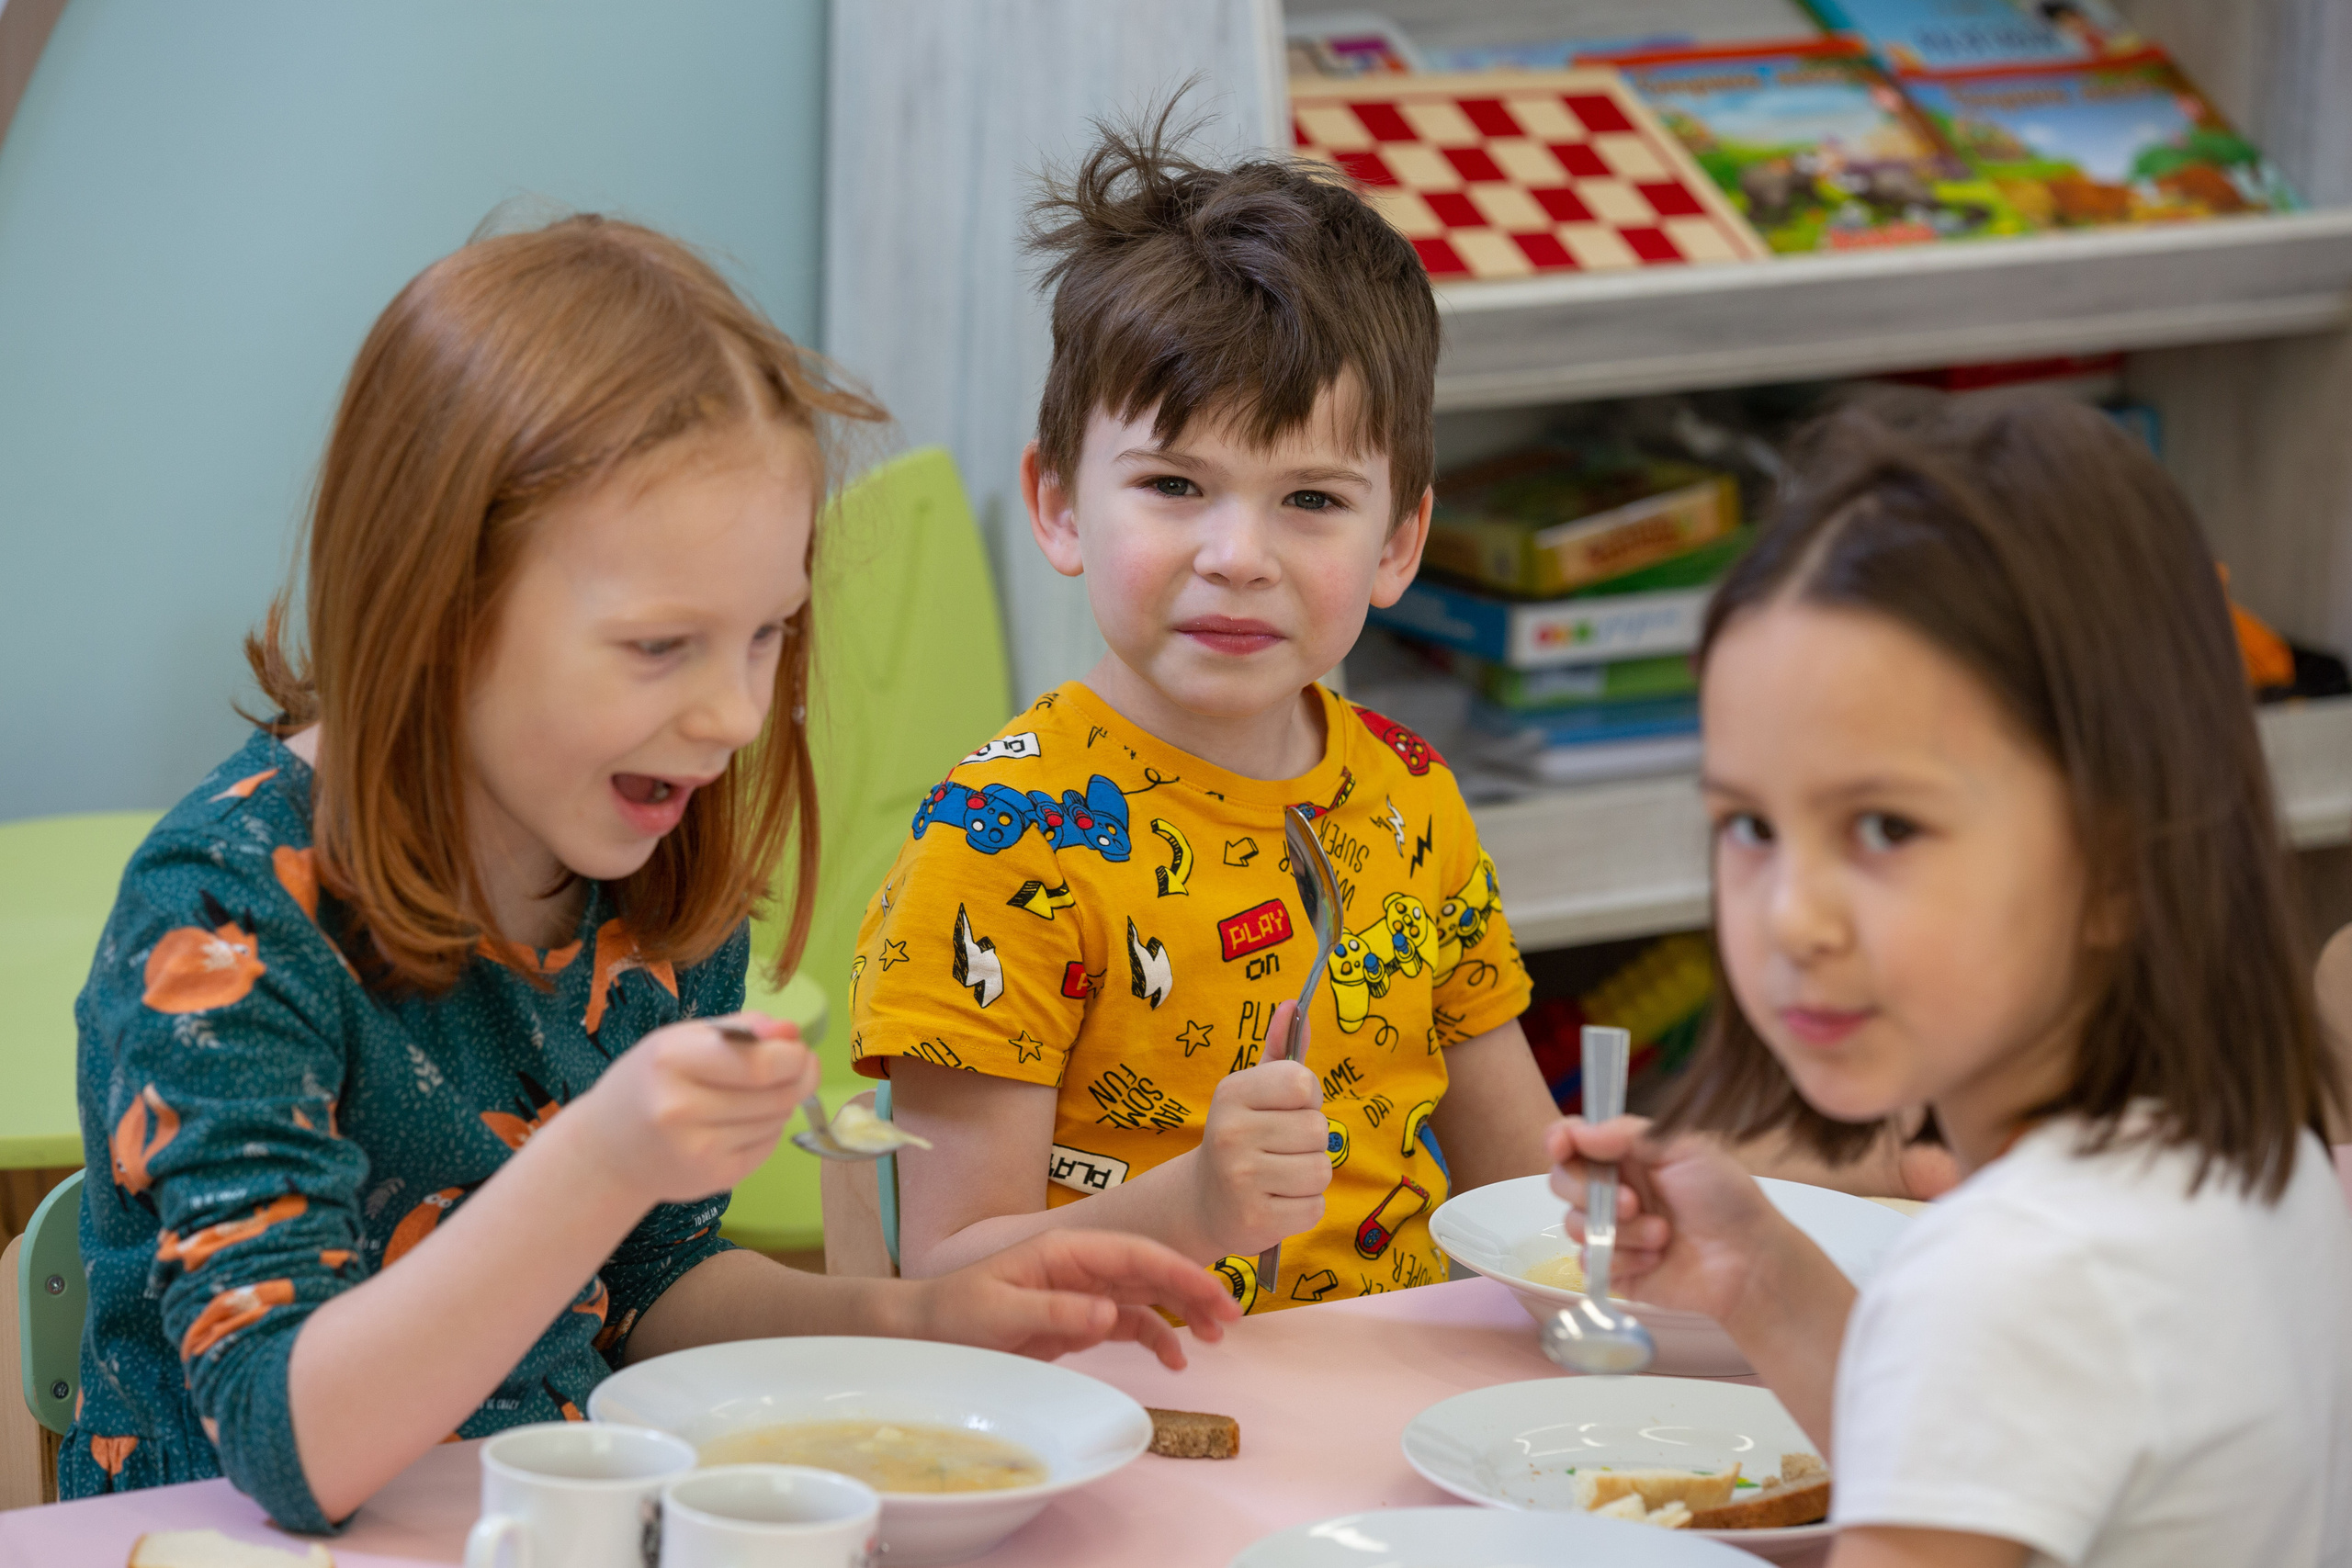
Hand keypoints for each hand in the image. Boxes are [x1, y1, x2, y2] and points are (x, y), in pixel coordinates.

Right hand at [565, 1013, 818, 1202]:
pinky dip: (767, 1132)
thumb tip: (791, 1031)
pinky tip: (739, 1124)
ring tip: (754, 1096)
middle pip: (776, 1095)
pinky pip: (767, 1147)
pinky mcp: (712, 1179)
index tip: (800, 1051)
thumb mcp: (681, 1041)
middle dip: (800, 1079)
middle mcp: (680, 1108)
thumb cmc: (650, 1083)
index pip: (759, 1064)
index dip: (793, 1058)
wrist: (607, 1151)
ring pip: (777, 1121)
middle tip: (800, 1069)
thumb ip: (739, 1029)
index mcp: (671, 1060)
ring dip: (782, 1104)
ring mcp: (696, 1149)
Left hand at [908, 1230, 1243, 1369]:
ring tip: (1217, 1337)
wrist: (926, 1333)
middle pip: (1151, 1271)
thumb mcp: (1001, 1313)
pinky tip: (1176, 1358)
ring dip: (1184, 1312)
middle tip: (1232, 1318)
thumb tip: (1110, 1313)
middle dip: (1194, 1290)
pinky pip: (1130, 1324)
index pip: (1134, 1253)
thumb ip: (1056, 1311)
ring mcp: (1085, 1293)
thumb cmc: (957, 1313)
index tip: (1214, 1293)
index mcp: (1066, 1251)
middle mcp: (1082, 1266)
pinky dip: (1157, 1338)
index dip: (1178, 1271)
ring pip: (1148, 1296)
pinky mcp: (1082, 1321)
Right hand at [1188, 1000, 1330, 1254]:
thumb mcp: (1255, 1090)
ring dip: (1309, 1177)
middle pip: (1318, 1130)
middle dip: (1310, 1142)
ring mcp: (1240, 1179)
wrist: (1205, 1202)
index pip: (1302, 1083)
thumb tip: (1297, 1003)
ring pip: (1321, 1171)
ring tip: (1280, 1176)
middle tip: (1280, 1149)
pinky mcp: (1254, 1220)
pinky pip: (1314, 1207)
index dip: (1308, 1098)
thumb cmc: (1243, 1136)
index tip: (1288, 1110)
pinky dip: (1304, 1207)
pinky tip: (1277, 1201)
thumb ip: (1281, 1050)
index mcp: (1232, 1093)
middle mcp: (1230, 1133)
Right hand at [1546, 1115, 1796, 1324]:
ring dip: (1619, 1230)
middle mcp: (1613, 1190)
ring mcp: (1611, 1231)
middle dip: (1587, 1190)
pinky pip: (1588, 1263)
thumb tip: (1577, 1131)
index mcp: (1627, 1155)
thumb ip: (1626, 1133)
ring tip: (1662, 1234)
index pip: (1573, 1139)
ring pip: (1573, 1224)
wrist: (1749, 1262)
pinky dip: (1622, 1260)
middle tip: (1631, 1201)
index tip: (1561, 1146)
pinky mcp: (1614, 1269)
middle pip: (1561, 1181)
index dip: (1559, 1140)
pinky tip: (1656, 1259)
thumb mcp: (1684, 1148)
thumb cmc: (1726, 1199)